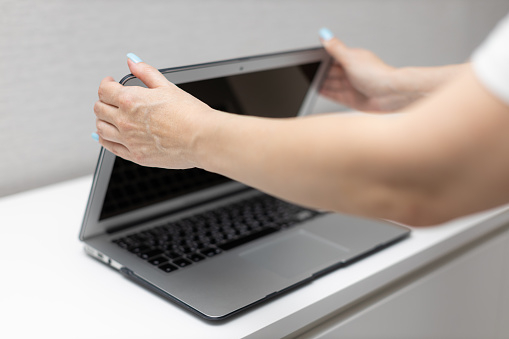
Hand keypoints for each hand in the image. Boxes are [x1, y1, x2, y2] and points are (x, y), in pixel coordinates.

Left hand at [93, 55, 214, 168]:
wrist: (201, 138)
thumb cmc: (189, 114)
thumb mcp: (166, 86)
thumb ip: (145, 72)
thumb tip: (132, 61)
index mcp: (130, 100)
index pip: (104, 90)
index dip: (106, 84)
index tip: (111, 83)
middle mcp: (125, 121)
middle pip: (99, 109)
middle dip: (103, 101)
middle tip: (110, 100)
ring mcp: (129, 140)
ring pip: (101, 129)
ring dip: (102, 121)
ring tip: (108, 117)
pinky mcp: (136, 155)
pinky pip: (111, 148)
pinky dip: (104, 140)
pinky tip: (105, 137)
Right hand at [319, 29, 416, 111]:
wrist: (391, 95)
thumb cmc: (377, 76)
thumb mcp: (350, 58)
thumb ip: (335, 49)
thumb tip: (324, 35)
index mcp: (352, 60)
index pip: (333, 58)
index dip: (322, 60)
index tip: (311, 61)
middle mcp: (352, 73)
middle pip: (332, 72)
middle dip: (321, 73)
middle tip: (309, 73)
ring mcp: (352, 86)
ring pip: (332, 84)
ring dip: (322, 83)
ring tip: (311, 82)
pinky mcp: (352, 99)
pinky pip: (335, 96)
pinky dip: (327, 93)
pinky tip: (320, 91)